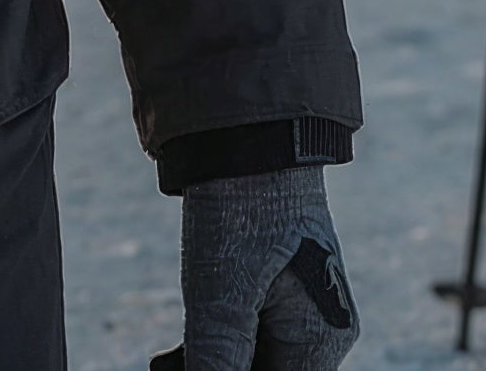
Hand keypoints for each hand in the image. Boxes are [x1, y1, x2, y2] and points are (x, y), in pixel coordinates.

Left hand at [168, 170, 355, 370]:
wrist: (252, 139)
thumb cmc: (243, 214)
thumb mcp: (220, 297)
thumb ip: (216, 363)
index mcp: (321, 339)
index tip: (192, 365)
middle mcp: (321, 333)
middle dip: (216, 370)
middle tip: (165, 362)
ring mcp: (302, 317)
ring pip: (251, 363)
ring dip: (209, 364)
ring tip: (164, 358)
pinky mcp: (281, 301)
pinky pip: (248, 343)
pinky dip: (213, 347)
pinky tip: (175, 350)